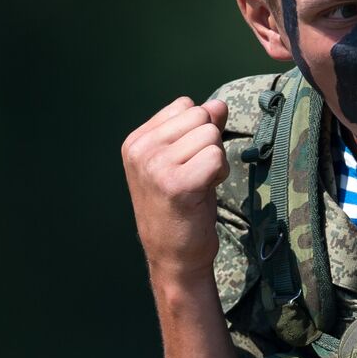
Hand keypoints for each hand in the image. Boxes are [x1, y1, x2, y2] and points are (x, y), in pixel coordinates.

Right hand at [122, 96, 229, 277]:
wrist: (173, 254)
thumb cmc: (182, 206)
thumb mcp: (185, 160)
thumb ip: (200, 128)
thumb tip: (219, 104)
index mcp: (136, 140)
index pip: (186, 106)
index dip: (198, 131)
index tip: (187, 162)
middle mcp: (141, 150)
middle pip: (201, 116)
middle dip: (210, 144)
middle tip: (196, 175)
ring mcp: (156, 166)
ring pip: (211, 135)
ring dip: (216, 160)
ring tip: (199, 184)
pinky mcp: (177, 183)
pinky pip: (217, 156)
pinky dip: (220, 173)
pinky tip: (205, 191)